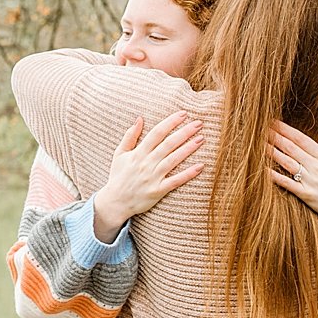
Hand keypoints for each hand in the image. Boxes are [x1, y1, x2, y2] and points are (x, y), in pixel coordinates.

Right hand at [95, 112, 203, 234]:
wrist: (115, 202)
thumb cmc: (118, 177)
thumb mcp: (119, 154)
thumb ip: (130, 136)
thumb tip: (139, 118)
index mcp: (138, 153)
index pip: (157, 133)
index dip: (171, 122)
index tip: (183, 114)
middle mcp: (146, 163)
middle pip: (168, 144)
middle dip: (184, 132)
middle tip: (198, 123)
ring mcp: (153, 177)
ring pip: (173, 160)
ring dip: (188, 148)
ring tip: (201, 139)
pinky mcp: (158, 191)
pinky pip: (175, 181)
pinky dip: (188, 174)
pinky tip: (200, 166)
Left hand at [268, 122, 317, 243]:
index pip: (301, 139)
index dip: (286, 130)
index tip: (274, 123)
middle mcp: (316, 166)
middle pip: (291, 148)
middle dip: (276, 138)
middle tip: (262, 129)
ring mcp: (310, 180)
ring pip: (287, 163)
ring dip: (273, 153)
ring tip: (260, 145)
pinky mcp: (305, 194)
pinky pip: (287, 183)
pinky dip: (275, 176)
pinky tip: (263, 169)